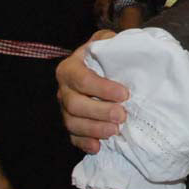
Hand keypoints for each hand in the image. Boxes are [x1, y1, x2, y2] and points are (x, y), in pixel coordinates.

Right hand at [56, 31, 125, 153]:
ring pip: (72, 123)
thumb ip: (112, 41)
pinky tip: (98, 147)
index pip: (81, 79)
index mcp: (70, 68)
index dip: (101, 88)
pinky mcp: (72, 123)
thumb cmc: (106, 53)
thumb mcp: (108, 41)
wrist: (101, 65)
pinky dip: (84, 143)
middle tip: (122, 116)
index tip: (124, 94)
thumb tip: (124, 47)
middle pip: (74, 104)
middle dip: (99, 112)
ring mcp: (65, 108)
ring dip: (93, 129)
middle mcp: (64, 89)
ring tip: (115, 132)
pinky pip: (73, 137)